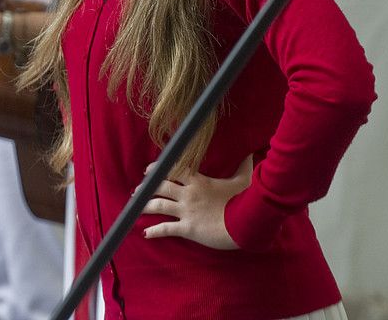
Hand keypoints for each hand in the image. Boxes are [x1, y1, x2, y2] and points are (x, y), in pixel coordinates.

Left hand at [138, 155, 252, 249]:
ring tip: (136, 206)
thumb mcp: (244, 180)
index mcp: (198, 181)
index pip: (173, 169)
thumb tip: (251, 153)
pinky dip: (154, 231)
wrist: (246, 224)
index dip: (158, 168)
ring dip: (145, 205)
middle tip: (139, 189)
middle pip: (160, 186)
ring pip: (158, 205)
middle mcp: (188, 194)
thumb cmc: (245, 201)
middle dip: (147, 187)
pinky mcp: (188, 228)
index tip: (149, 170)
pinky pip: (166, 229)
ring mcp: (186, 211)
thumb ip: (243, 166)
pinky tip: (146, 233)